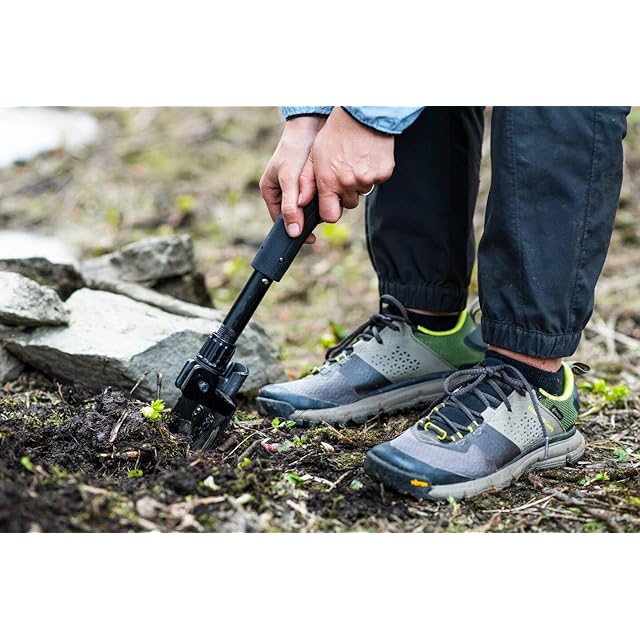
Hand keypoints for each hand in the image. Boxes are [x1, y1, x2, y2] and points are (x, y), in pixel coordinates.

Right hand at [260, 115, 325, 242]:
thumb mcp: (290, 180)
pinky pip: (318, 198)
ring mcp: (297, 188)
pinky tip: (332, 195)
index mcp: (270, 193)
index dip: (294, 231)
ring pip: (308, 209)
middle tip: (323, 216)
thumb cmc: (294, 151)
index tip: (311, 239)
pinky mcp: (310, 183)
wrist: (310, 127)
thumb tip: (292, 233)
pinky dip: (325, 199)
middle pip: (296, 216)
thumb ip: (290, 206)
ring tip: (328, 202)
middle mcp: (282, 193)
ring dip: (319, 208)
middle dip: (309, 218)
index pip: (281, 221)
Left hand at [299, 107, 394, 223]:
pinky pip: (377, 181)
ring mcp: (367, 180)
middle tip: (344, 172)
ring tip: (355, 161)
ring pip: (362, 191)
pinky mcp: (383, 174)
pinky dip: (373, 173)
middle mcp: (348, 184)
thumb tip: (300, 203)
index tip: (330, 202)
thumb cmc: (334, 134)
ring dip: (359, 182)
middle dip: (345, 193)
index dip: (330, 210)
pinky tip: (367, 157)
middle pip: (348, 204)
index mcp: (329, 182)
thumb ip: (306, 182)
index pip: (330, 215)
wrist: (362, 114)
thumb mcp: (314, 156)